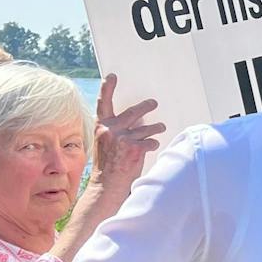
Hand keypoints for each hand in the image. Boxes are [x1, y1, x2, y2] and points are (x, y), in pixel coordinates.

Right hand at [89, 74, 164, 200]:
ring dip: (156, 128)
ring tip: (160, 127)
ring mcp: (123, 138)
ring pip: (147, 128)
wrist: (107, 186)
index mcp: (101, 126)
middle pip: (133, 112)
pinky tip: (152, 148)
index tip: (112, 76)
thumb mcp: (106, 143)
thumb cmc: (108, 165)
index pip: (103, 103)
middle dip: (146, 106)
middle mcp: (110, 129)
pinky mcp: (135, 148)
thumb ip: (117, 129)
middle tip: (154, 103)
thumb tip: (137, 119)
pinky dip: (153, 145)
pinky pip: (151, 142)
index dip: (108, 88)